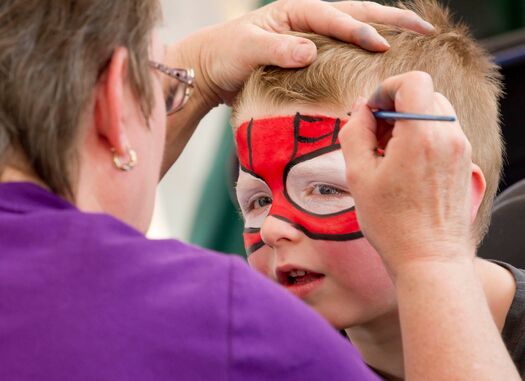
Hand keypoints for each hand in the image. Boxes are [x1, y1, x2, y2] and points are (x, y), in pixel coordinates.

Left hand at [170, 0, 433, 107]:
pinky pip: (344, 47)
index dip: (358, 30)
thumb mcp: (246, 50)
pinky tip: (383, 58)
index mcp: (293, 12)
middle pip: (356, 11)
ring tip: (417, 37)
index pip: (333, 17)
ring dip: (386, 29)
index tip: (381, 44)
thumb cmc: (224, 55)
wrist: (211, 69)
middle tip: (425, 29)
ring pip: (355, 25)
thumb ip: (276, 50)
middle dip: (391, 19)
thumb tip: (308, 52)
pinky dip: (366, 49)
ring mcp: (310, 35)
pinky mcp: (309, 52)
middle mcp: (306, 19)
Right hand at [339, 71, 474, 277]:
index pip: (413, 81)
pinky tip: (403, 165)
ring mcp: (459, 149)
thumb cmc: (392, 222)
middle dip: (394, 107)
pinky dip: (420, 136)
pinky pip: (441, 132)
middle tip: (374, 137)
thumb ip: (354, 132)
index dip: (386, 89)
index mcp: (421, 135)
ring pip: (432, 112)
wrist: (429, 259)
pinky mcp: (462, 162)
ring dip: (407, 122)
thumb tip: (361, 108)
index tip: (371, 113)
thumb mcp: (358, 176)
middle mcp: (448, 136)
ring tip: (387, 154)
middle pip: (422, 95)